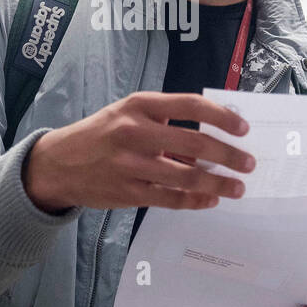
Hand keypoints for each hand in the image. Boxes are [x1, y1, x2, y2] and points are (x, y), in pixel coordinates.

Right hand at [22, 91, 255, 211]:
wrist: (58, 164)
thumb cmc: (101, 135)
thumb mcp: (127, 113)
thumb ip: (164, 120)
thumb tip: (212, 136)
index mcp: (139, 105)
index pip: (190, 105)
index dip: (221, 117)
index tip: (243, 129)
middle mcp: (135, 132)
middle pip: (195, 143)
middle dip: (229, 155)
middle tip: (249, 163)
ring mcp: (130, 164)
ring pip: (187, 176)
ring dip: (219, 184)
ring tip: (237, 187)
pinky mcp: (128, 192)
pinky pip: (171, 199)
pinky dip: (195, 200)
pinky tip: (210, 200)